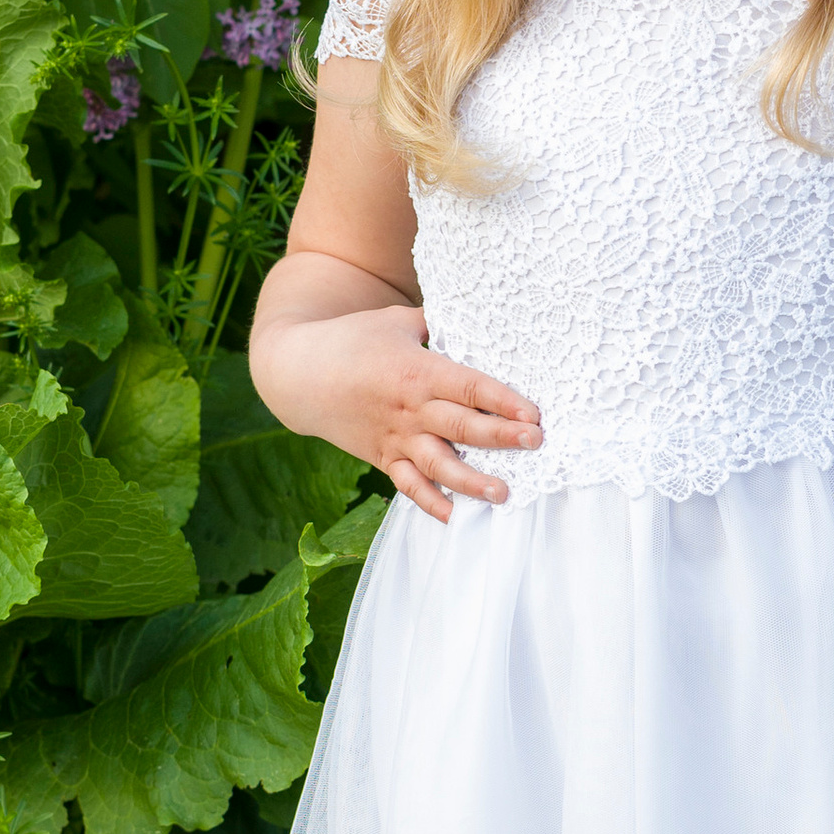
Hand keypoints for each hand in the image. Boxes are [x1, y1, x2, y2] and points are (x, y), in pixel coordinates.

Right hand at [297, 301, 541, 523]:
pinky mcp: (382, 456)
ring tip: (503, 494)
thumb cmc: (352, 338)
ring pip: (438, 464)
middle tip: (535, 444)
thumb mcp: (397, 321)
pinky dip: (429, 502)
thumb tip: (479, 316)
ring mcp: (396, 437)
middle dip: (501, 437)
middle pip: (461, 425)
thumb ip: (438, 323)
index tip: (534, 413)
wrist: (298, 373)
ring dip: (471, 480)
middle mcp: (410, 408)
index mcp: (417, 370)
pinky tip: (455, 517)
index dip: (503, 400)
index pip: (469, 386)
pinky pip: (408, 484)